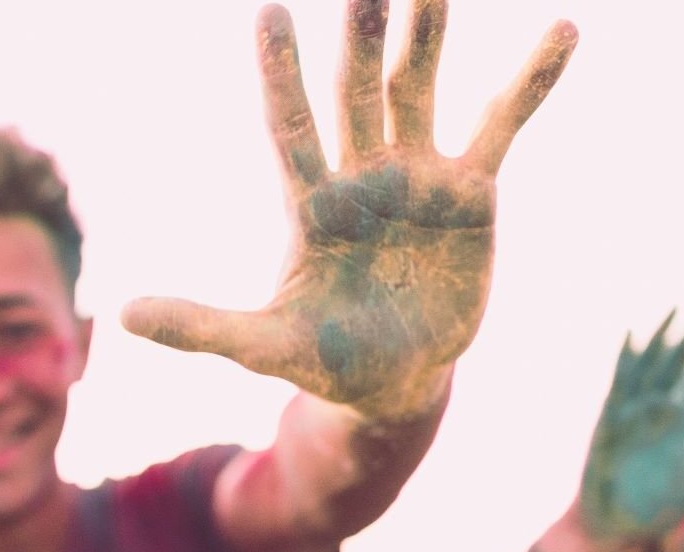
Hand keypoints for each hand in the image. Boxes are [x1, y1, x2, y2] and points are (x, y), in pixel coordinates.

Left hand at [122, 0, 577, 417]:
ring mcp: (417, 177)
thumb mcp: (260, 345)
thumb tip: (120, 315)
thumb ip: (200, 326)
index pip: (290, 125)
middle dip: (361, 36)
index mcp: (311, 203)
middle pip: (357, 91)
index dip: (280, 74)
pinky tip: (562, 30)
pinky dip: (531, 81)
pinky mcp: (471, 193)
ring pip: (421, 89)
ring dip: (428, 35)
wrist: (394, 383)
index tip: (268, 13)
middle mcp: (363, 175)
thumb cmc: (324, 359)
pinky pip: (503, 124)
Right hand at [576, 303, 683, 546]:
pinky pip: (619, 384)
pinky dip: (626, 360)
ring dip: (665, 336)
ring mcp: (635, 413)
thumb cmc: (655, 512)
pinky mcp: (611, 421)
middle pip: (683, 359)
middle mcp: (661, 410)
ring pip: (652, 364)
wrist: (613, 527)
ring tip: (678, 308)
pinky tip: (633, 335)